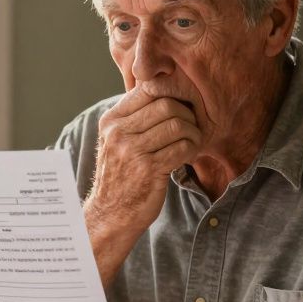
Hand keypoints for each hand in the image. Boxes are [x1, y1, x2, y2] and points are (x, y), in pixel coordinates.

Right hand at [87, 88, 199, 238]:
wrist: (110, 214)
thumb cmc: (120, 175)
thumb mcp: (116, 141)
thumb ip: (133, 117)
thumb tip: (162, 87)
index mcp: (111, 120)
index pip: (148, 89)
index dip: (171, 94)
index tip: (181, 108)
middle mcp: (118, 132)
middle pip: (166, 105)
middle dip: (187, 114)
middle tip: (191, 127)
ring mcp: (132, 151)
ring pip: (177, 125)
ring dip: (193, 133)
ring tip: (191, 142)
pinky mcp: (148, 170)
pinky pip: (182, 147)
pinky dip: (192, 149)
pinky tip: (188, 155)